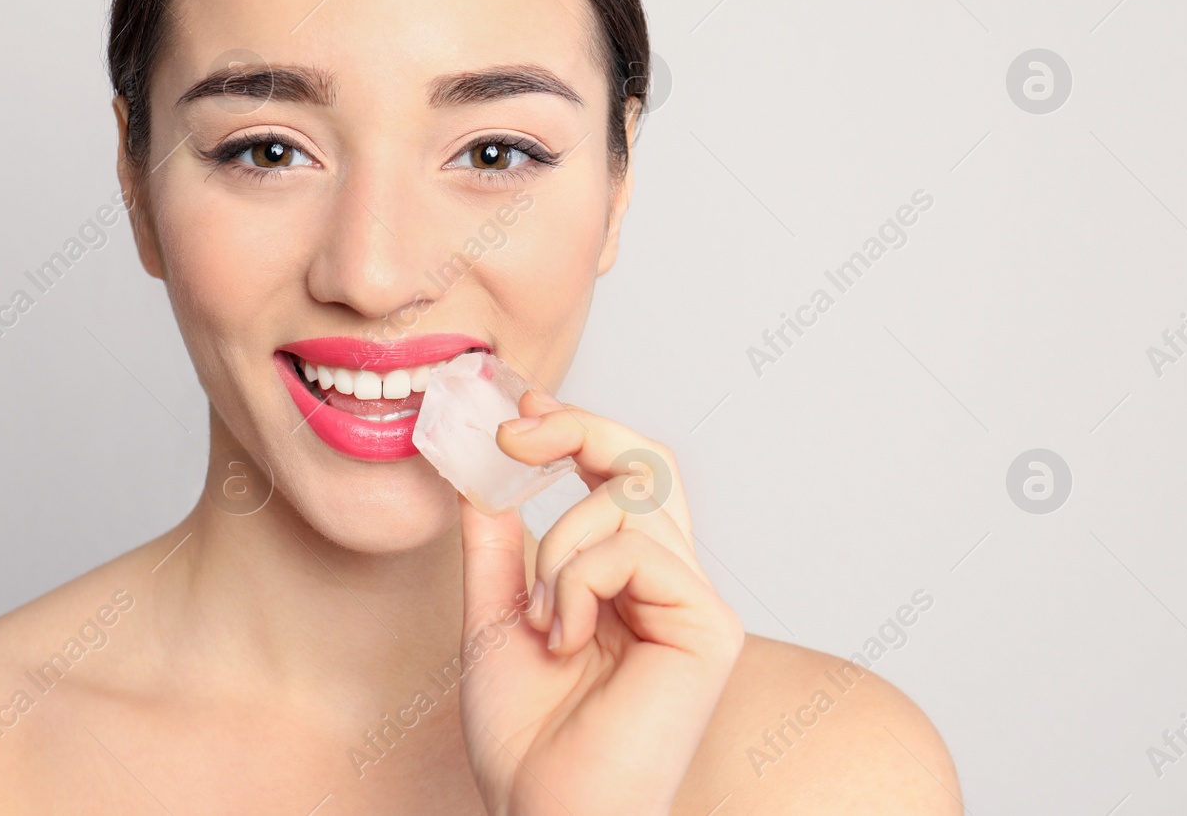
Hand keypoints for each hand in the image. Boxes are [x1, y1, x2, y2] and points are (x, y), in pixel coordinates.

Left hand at [456, 389, 743, 815]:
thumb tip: (479, 472)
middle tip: (514, 432)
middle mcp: (671, 583)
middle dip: (577, 429)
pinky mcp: (708, 625)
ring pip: (630, 499)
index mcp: (629, 580)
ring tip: (541, 620)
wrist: (541, 808)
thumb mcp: (496, 614)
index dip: (578, 429)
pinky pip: (634, 548)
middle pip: (647, 459)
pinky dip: (579, 580)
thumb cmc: (525, 734)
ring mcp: (694, 603)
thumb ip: (497, 544)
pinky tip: (563, 638)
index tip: (520, 410)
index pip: (623, 475)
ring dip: (559, 546)